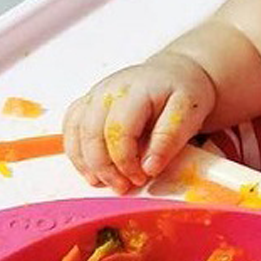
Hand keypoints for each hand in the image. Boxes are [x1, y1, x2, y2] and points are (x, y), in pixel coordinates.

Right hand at [63, 53, 215, 192]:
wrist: (175, 73)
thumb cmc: (184, 93)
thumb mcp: (188, 113)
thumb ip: (169, 139)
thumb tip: (149, 168)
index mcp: (135, 90)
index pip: (118, 130)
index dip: (125, 160)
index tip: (141, 179)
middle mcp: (108, 90)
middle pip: (92, 133)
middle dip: (104, 167)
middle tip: (122, 188)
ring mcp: (95, 94)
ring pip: (76, 131)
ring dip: (86, 162)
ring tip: (102, 183)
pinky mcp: (88, 102)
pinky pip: (71, 126)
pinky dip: (76, 151)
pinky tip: (90, 169)